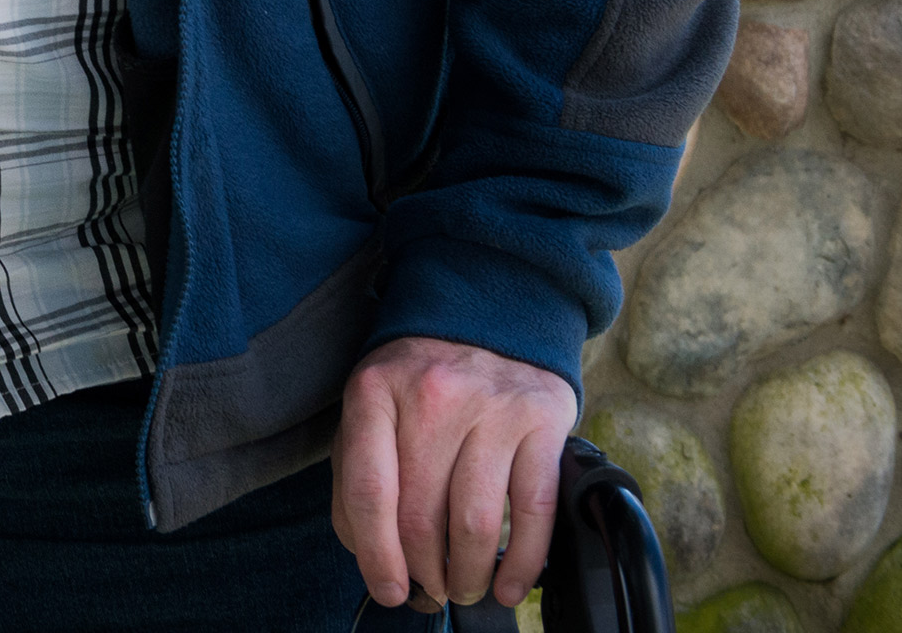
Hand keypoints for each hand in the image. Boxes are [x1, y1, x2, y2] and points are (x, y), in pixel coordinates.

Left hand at [332, 334, 577, 611]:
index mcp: (375, 391)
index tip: (388, 590)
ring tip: (464, 588)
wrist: (490, 312)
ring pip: (474, 523)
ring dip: (468, 575)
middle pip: (420, 515)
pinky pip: (533, 511)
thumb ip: (359, 471)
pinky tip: (510, 585)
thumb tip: (367, 552)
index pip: (368, 490)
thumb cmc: (420, 375)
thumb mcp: (373, 402)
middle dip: (423, 571)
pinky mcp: (542, 422)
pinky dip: (522, 563)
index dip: (376, 555)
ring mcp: (491, 408)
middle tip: (429, 590)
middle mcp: (432, 397)